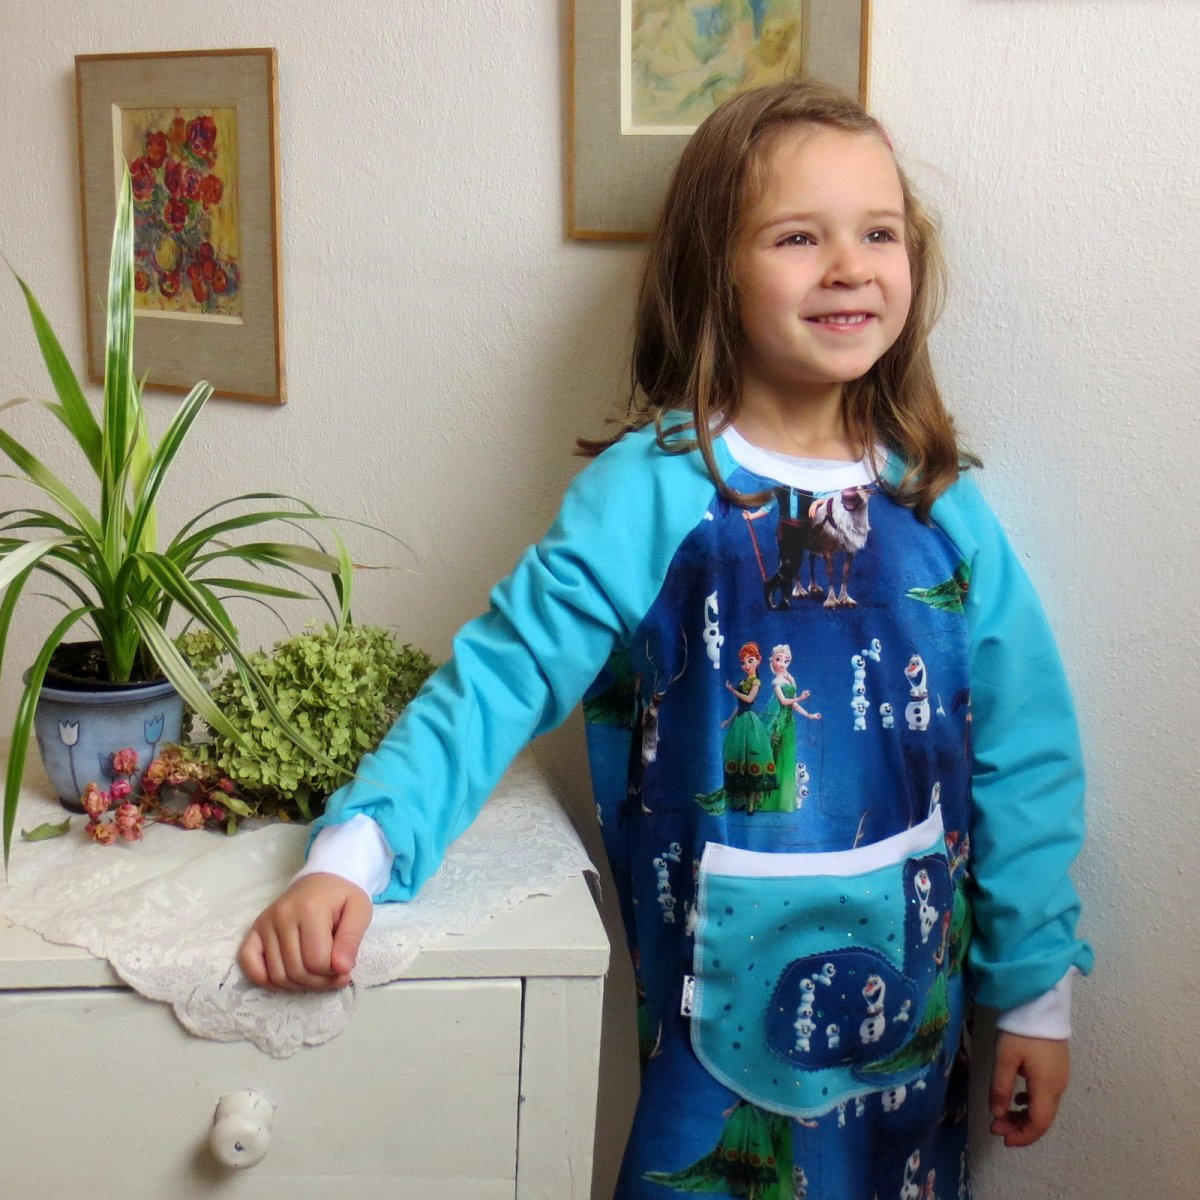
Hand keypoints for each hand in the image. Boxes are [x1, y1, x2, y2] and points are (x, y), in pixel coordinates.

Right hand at [238, 873, 372, 990]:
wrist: (322, 879)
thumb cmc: (342, 896)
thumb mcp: (360, 911)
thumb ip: (352, 939)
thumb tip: (342, 969)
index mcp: (309, 909)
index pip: (318, 961)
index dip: (334, 972)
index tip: (345, 966)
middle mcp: (282, 916)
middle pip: (296, 971)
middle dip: (319, 982)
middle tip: (334, 975)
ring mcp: (265, 923)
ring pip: (277, 974)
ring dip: (299, 985)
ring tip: (317, 975)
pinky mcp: (255, 930)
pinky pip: (249, 963)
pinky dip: (265, 979)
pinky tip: (288, 978)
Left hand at [989, 1031, 1069, 1146]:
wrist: (1042, 1005)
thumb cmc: (1021, 1031)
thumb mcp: (1005, 1058)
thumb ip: (1000, 1087)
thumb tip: (998, 1114)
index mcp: (1047, 1087)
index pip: (1039, 1123)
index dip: (1022, 1136)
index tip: (1003, 1138)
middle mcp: (1058, 1087)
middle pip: (1042, 1118)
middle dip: (1020, 1127)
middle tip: (996, 1127)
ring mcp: (1060, 1078)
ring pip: (1044, 1108)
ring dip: (1024, 1116)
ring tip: (1002, 1115)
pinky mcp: (1057, 1069)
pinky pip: (1046, 1095)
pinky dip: (1030, 1103)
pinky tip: (1017, 1099)